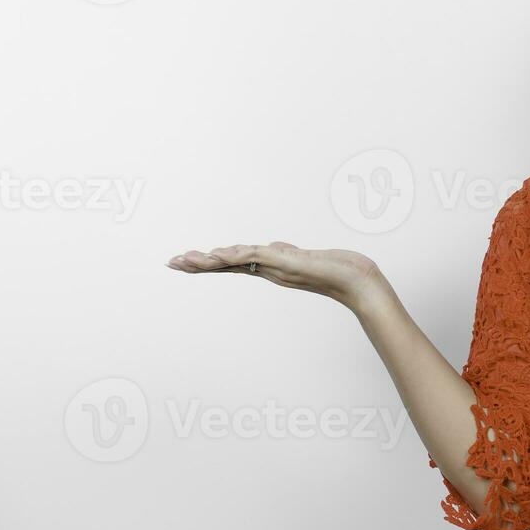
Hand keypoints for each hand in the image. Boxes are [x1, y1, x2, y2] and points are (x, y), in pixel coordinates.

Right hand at [165, 242, 387, 310]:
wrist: (358, 281)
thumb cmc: (336, 270)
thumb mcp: (304, 258)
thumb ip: (286, 254)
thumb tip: (275, 248)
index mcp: (271, 267)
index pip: (233, 264)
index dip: (209, 262)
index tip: (186, 261)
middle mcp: (270, 270)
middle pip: (227, 265)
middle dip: (199, 264)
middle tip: (171, 263)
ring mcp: (276, 267)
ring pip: (235, 262)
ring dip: (209, 261)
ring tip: (184, 260)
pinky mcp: (286, 262)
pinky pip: (254, 257)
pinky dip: (235, 255)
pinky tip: (217, 254)